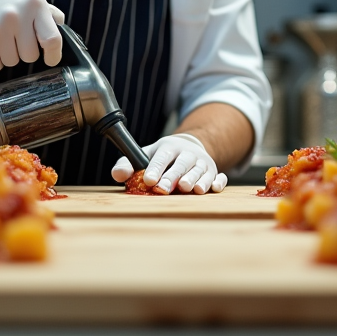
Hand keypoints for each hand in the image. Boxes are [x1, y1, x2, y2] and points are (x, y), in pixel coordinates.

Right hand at [0, 0, 64, 71]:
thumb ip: (50, 14)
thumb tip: (62, 30)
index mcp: (35, 4)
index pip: (53, 39)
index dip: (54, 55)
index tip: (50, 59)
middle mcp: (17, 14)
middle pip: (30, 56)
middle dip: (24, 52)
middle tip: (15, 39)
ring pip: (12, 62)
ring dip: (7, 56)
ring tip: (1, 39)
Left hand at [111, 133, 227, 194]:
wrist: (188, 147)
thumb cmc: (162, 156)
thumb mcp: (145, 155)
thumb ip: (129, 165)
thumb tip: (117, 175)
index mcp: (169, 148)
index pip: (162, 157)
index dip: (156, 168)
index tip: (148, 180)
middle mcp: (188, 154)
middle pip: (181, 165)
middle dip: (173, 177)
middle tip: (164, 189)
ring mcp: (203, 163)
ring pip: (200, 171)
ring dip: (196, 179)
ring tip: (190, 189)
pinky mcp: (214, 172)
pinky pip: (219, 177)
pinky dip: (218, 182)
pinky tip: (215, 188)